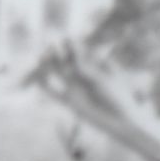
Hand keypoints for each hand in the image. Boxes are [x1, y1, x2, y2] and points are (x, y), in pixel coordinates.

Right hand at [27, 41, 142, 135]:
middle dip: (57, 52)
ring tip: (43, 56)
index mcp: (93, 66)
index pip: (78, 52)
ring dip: (48, 64)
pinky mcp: (69, 101)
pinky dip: (45, 85)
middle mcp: (82, 75)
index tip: (67, 39)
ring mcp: (75, 87)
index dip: (71, 45)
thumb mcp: (102, 81)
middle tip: (51, 45)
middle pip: (65, 60)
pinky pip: (53, 92)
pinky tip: (38, 78)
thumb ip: (87, 72)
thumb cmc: (118, 98)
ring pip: (57, 72)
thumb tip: (72, 64)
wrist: (121, 121)